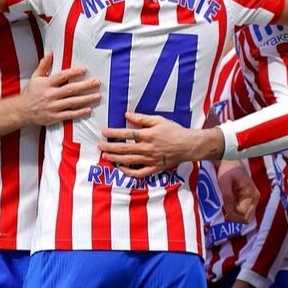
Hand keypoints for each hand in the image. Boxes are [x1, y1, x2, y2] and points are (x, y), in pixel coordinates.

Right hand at [20, 53, 100, 125]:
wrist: (22, 111)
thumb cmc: (31, 93)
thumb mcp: (35, 77)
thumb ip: (44, 65)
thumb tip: (50, 53)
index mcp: (46, 84)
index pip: (62, 77)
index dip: (73, 73)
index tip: (84, 69)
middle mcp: (50, 95)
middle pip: (70, 89)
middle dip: (85, 86)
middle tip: (97, 82)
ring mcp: (53, 107)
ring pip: (72, 102)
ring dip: (86, 99)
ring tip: (97, 96)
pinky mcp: (54, 117)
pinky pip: (69, 115)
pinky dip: (79, 112)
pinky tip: (88, 109)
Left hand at [99, 113, 223, 177]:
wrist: (188, 145)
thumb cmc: (174, 131)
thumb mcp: (159, 120)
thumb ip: (142, 118)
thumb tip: (127, 114)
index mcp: (149, 135)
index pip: (127, 133)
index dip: (114, 133)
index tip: (103, 132)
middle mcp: (148, 148)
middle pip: (125, 148)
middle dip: (110, 147)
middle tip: (99, 145)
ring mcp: (151, 160)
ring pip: (129, 160)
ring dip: (115, 158)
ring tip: (105, 155)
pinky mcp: (155, 168)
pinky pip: (139, 173)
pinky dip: (129, 172)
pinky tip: (121, 168)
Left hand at [217, 160, 257, 222]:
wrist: (231, 162)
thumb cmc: (228, 170)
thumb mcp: (224, 182)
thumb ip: (227, 196)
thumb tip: (229, 211)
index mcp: (251, 193)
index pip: (242, 213)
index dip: (231, 213)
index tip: (222, 208)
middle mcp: (255, 198)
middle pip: (246, 218)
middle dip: (233, 217)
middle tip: (223, 210)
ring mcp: (254, 200)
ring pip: (245, 217)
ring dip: (234, 216)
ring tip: (226, 208)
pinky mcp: (250, 200)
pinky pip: (244, 212)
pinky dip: (236, 213)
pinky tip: (229, 206)